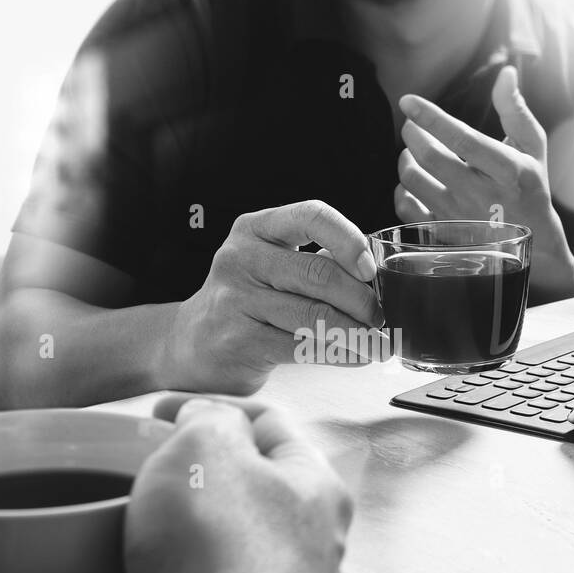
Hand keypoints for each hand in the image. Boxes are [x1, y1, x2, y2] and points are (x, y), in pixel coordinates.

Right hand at [122, 394, 351, 572]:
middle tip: (152, 467)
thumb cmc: (218, 549)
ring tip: (145, 521)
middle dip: (203, 471)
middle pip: (255, 484)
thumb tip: (207, 420)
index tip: (158, 412)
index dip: (211, 406)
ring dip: (193, 525)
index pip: (270, 423)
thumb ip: (208, 417)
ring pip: (235, 539)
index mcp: (321, 486)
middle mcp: (318, 543)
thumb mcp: (205, 446)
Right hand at [163, 200, 386, 394]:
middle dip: (362, 299)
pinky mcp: (239, 341)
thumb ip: (316, 262)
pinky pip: (303, 347)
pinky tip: (358, 356)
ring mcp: (236, 301)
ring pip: (315, 315)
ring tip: (380, 343)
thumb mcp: (272, 266)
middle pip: (318, 274)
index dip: (349, 240)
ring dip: (358, 333)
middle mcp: (241, 258)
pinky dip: (340, 353)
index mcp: (255, 229)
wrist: (191, 344)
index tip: (371, 268)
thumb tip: (378, 277)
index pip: (311, 216)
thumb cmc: (247, 302)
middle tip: (382, 316)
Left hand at [395, 66, 573, 295]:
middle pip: (430, 158)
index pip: (461, 138)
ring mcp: (461, 219)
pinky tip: (412, 182)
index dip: (430, 117)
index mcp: (508, 170)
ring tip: (412, 152)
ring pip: (414, 181)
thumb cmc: (531, 189)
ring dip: (405, 160)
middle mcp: (482, 195)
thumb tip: (505, 73)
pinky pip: (407, 209)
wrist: (534, 246)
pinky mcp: (445, 236)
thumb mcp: (533, 149)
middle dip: (412, 135)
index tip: (408, 101)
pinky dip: (402, 190)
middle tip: (411, 127)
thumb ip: (515, 110)